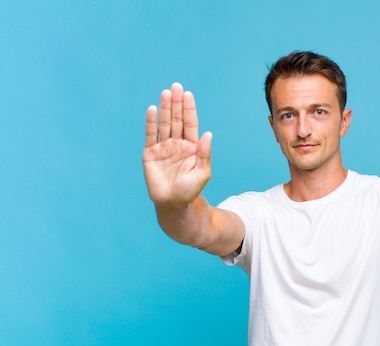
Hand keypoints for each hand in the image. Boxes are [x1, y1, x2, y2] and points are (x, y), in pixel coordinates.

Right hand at [143, 82, 212, 207]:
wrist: (173, 203)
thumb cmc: (190, 190)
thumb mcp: (202, 173)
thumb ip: (205, 153)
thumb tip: (208, 133)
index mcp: (192, 146)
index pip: (190, 123)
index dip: (189, 109)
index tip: (188, 94)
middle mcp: (177, 143)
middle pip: (176, 119)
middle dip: (176, 103)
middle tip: (176, 86)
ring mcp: (164, 147)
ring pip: (164, 124)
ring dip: (164, 108)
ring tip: (166, 93)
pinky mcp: (150, 153)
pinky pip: (151, 135)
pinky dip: (151, 122)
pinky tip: (152, 110)